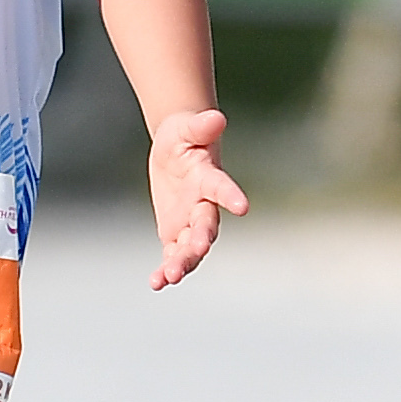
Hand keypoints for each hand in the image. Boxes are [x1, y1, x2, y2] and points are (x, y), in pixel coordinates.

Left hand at [143, 108, 249, 287]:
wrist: (176, 149)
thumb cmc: (185, 135)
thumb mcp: (186, 127)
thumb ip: (200, 126)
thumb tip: (217, 118)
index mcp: (209, 178)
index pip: (221, 187)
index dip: (231, 195)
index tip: (243, 206)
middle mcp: (204, 205)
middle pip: (206, 227)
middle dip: (200, 240)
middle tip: (195, 249)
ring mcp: (190, 223)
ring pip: (190, 248)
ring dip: (182, 262)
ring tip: (170, 276)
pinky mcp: (175, 233)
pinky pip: (173, 255)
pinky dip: (166, 270)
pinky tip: (157, 283)